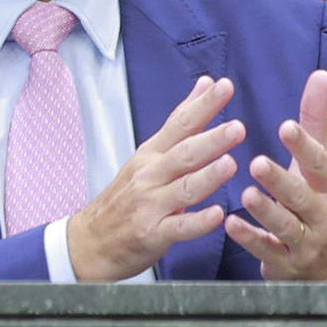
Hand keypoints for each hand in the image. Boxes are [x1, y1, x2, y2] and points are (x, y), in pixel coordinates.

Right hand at [66, 75, 243, 280]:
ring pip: (183, 189)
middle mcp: (150, 176)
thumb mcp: (148, 156)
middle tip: (237, 128)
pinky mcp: (152, 234)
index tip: (224, 86)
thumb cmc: (126, 197)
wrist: (89, 242)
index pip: (179, 124)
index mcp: (151, 155)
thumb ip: (181, 124)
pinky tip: (217, 215)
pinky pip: (178, 228)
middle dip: (210, 140)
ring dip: (207, 177)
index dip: (201, 105)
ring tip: (230, 164)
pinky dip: (197, 222)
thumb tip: (205, 84)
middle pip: (183, 154)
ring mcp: (150, 206)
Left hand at [230, 67, 326, 280]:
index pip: (319, 163)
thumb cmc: (313, 201)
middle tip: (258, 163)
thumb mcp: (316, 164)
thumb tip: (321, 76)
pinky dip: (249, 238)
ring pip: (286, 225)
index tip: (286, 127)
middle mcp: (320, 212)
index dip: (304, 146)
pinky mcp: (284, 261)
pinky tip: (230, 224)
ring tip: (246, 194)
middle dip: (283, 180)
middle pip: (303, 196)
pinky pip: (266, 249)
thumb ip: (315, 122)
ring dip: (266, 210)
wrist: (321, 263)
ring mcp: (303, 240)